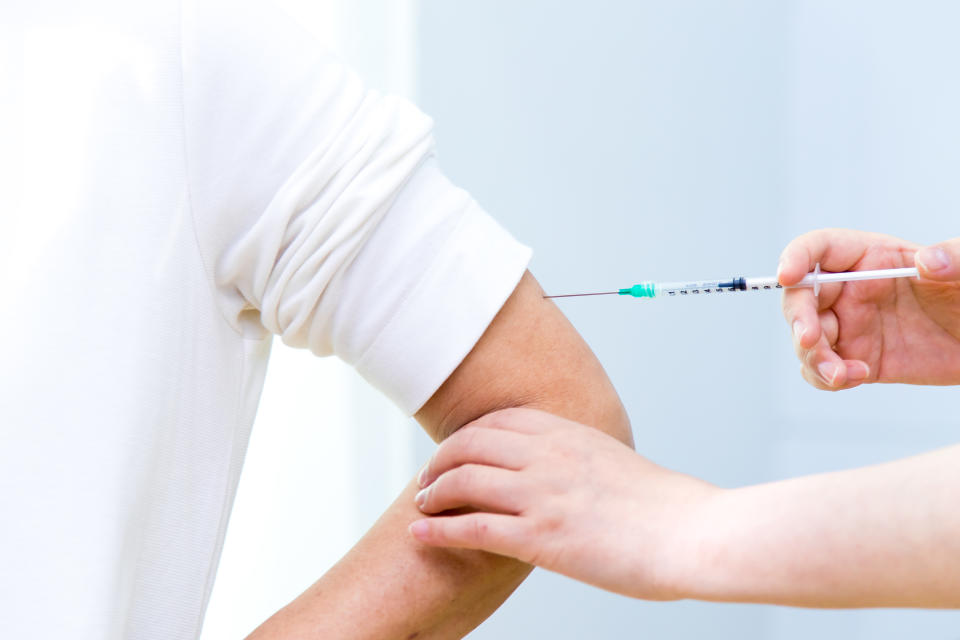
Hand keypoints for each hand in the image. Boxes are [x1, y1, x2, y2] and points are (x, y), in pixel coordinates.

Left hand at [408, 408, 716, 600]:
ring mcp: (541, 494)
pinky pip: (472, 527)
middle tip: (426, 480)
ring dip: (431, 493)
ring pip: (462, 479)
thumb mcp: (613, 462)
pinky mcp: (541, 536)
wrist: (692, 534)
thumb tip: (561, 474)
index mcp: (567, 432)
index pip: (497, 420)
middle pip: (468, 443)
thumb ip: (578, 459)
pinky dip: (437, 530)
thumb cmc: (664, 507)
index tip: (453, 452)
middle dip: (438, 461)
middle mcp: (547, 455)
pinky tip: (420, 535)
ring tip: (421, 506)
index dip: (465, 436)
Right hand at [779, 229, 959, 388]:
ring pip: (805, 338)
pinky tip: (854, 376)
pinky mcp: (858, 358)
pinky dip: (825, 377)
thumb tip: (929, 261)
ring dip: (812, 357)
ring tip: (839, 373)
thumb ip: (954, 257)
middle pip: (801, 297)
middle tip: (810, 339)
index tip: (788, 275)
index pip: (819, 249)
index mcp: (870, 256)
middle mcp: (851, 289)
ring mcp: (850, 325)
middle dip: (798, 319)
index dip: (797, 258)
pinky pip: (822, 369)